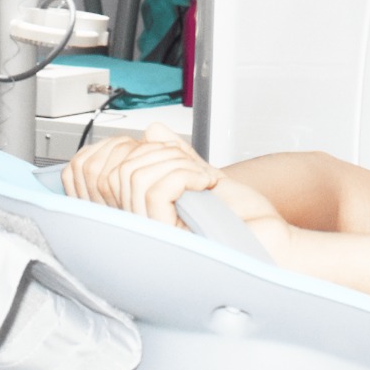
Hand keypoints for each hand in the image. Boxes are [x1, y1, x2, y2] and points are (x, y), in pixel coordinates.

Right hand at [63, 123, 293, 257]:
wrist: (268, 238)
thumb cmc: (242, 217)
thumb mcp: (201, 172)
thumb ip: (173, 153)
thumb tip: (151, 132)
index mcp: (141, 211)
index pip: (100, 174)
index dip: (124, 149)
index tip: (161, 149)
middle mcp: (140, 225)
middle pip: (118, 169)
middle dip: (160, 151)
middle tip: (192, 166)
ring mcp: (151, 233)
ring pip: (136, 175)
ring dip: (177, 162)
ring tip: (201, 177)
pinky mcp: (165, 236)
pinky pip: (156, 188)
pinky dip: (185, 173)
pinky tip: (205, 183)